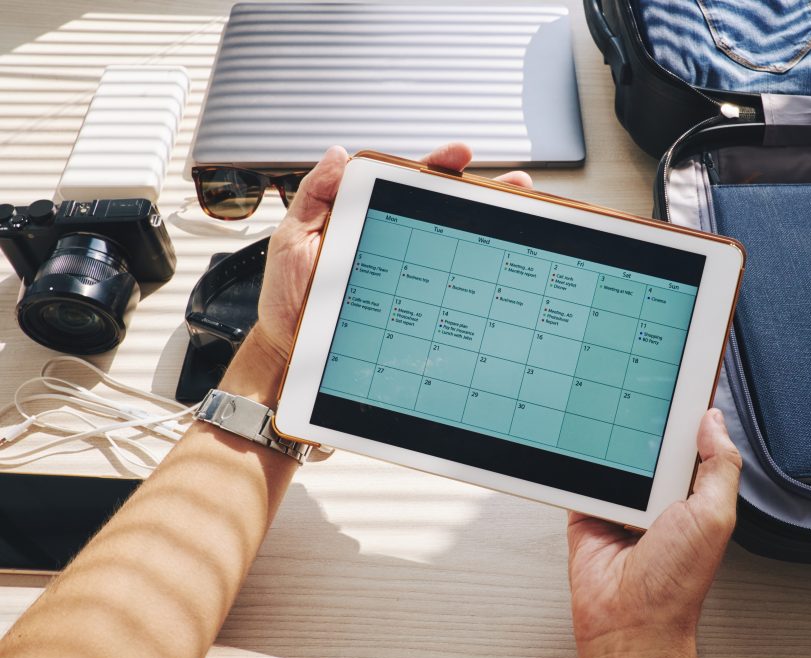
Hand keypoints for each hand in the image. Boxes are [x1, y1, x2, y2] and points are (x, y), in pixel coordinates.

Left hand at [249, 143, 532, 366]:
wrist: (295, 351)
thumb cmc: (291, 298)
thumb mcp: (292, 239)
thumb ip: (314, 196)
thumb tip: (337, 155)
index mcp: (367, 216)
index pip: (408, 182)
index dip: (438, 165)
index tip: (461, 154)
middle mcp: (395, 240)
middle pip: (444, 208)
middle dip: (482, 191)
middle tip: (512, 184)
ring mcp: (410, 272)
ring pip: (455, 242)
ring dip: (490, 225)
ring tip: (519, 211)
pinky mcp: (416, 303)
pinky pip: (449, 285)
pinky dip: (477, 273)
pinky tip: (497, 262)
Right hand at [567, 409, 741, 657]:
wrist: (628, 622)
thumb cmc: (676, 585)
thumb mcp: (714, 517)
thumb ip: (719, 466)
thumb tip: (713, 420)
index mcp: (694, 493)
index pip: (693, 441)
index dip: (689, 412)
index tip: (682, 379)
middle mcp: (659, 496)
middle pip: (649, 442)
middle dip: (644, 422)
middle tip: (638, 399)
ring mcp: (623, 503)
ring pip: (614, 454)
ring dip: (608, 442)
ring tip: (606, 422)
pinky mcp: (588, 511)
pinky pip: (580, 477)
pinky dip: (575, 465)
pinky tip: (578, 450)